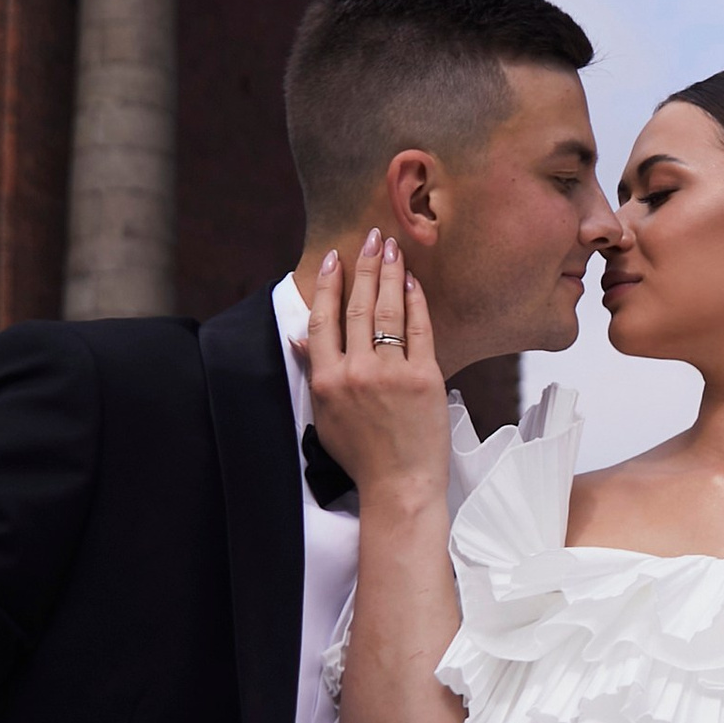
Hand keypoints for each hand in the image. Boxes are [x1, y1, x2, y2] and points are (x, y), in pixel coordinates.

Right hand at [307, 232, 452, 511]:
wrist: (400, 484)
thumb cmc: (361, 455)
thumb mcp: (325, 416)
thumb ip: (314, 372)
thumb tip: (298, 337)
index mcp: (327, 380)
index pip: (323, 320)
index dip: (327, 284)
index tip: (333, 258)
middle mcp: (356, 372)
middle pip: (357, 306)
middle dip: (364, 266)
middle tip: (370, 238)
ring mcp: (392, 373)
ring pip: (387, 311)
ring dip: (389, 274)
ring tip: (391, 247)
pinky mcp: (425, 377)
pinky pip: (420, 330)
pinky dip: (416, 302)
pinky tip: (413, 282)